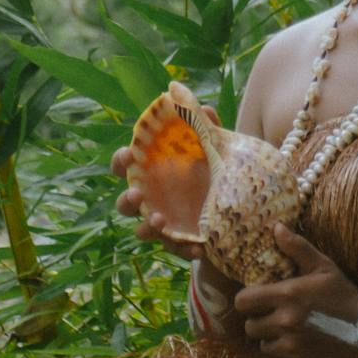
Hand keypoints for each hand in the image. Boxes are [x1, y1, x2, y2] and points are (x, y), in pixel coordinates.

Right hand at [110, 101, 221, 263]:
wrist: (236, 202)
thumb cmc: (212, 167)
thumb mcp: (214, 146)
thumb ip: (208, 128)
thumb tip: (207, 108)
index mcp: (151, 171)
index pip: (125, 166)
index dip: (121, 160)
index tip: (129, 154)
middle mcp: (152, 198)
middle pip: (125, 204)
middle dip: (127, 200)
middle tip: (137, 194)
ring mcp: (164, 221)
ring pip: (143, 231)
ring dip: (147, 228)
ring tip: (160, 220)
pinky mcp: (181, 240)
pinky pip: (177, 249)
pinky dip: (185, 250)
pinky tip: (199, 247)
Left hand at [234, 227, 357, 357]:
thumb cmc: (345, 295)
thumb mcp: (324, 267)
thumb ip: (297, 248)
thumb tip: (276, 228)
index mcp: (287, 296)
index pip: (243, 302)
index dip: (248, 301)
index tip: (260, 300)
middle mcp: (285, 323)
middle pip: (250, 327)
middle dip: (260, 321)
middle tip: (277, 317)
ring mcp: (291, 349)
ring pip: (264, 347)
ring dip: (274, 340)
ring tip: (292, 333)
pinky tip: (304, 348)